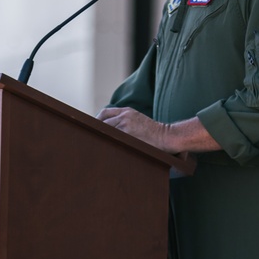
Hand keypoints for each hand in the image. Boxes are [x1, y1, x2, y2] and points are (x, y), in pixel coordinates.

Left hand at [98, 108, 219, 156]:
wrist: (167, 136)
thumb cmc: (155, 134)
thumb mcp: (140, 122)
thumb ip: (127, 124)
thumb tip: (115, 132)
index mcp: (128, 111)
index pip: (106, 112)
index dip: (97, 120)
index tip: (94, 129)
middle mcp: (125, 114)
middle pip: (102, 119)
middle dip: (95, 128)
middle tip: (90, 138)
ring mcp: (125, 123)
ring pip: (105, 128)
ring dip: (99, 136)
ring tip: (95, 145)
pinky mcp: (127, 132)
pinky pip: (112, 135)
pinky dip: (106, 140)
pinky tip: (103, 147)